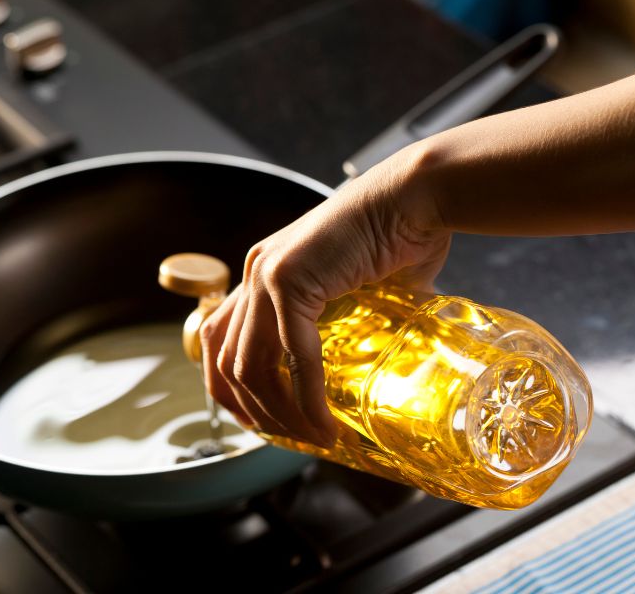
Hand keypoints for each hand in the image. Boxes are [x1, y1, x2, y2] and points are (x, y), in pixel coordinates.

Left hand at [200, 145, 449, 446]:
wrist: (416, 196)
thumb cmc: (398, 235)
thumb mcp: (357, 287)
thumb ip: (348, 322)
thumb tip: (373, 363)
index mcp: (264, 272)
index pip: (218, 338)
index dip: (229, 387)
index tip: (260, 419)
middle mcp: (255, 271)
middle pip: (224, 358)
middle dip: (250, 409)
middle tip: (284, 439)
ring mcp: (267, 274)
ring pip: (249, 365)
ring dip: (278, 412)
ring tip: (312, 436)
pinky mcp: (290, 279)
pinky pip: (293, 354)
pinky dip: (306, 397)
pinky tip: (324, 421)